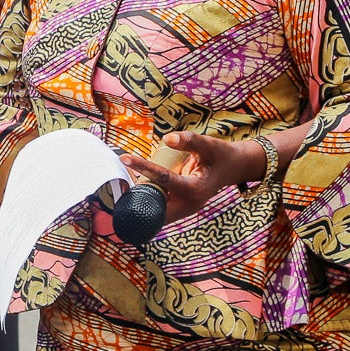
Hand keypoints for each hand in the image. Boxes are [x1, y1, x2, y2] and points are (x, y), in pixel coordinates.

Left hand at [120, 132, 261, 225]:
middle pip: (156, 205)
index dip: (143, 167)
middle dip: (137, 198)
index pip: (164, 179)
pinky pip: (161, 208)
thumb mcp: (210, 145)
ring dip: (140, 202)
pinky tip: (133, 193)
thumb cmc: (221, 155)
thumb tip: (166, 138)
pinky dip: (148, 202)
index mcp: (196, 190)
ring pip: (157, 212)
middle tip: (117, 186)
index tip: (125, 158)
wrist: (233, 168)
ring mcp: (185, 209)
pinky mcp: (181, 208)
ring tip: (120, 192)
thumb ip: (189, 140)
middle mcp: (190, 204)